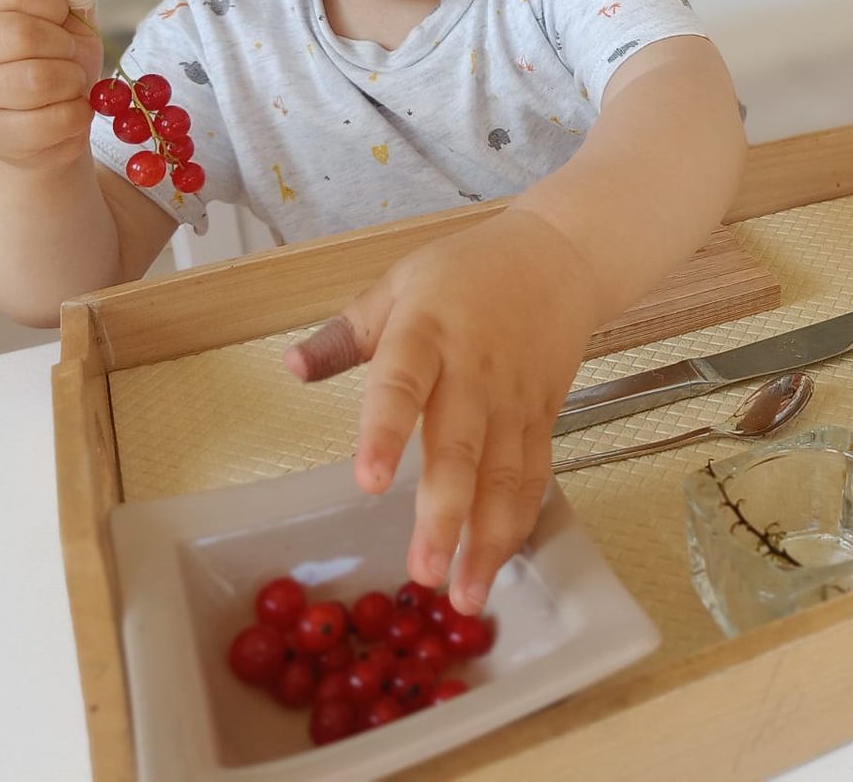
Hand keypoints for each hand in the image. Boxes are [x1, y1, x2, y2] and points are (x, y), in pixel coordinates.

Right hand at [0, 0, 104, 172]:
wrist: (48, 128)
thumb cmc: (57, 63)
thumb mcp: (69, 21)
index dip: (55, 5)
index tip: (61, 21)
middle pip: (22, 34)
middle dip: (64, 49)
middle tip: (68, 59)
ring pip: (36, 81)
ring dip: (71, 83)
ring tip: (68, 86)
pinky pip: (50, 120)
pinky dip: (75, 115)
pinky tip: (66, 112)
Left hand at [284, 208, 606, 615]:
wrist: (561, 257)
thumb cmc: (468, 272)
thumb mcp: (398, 284)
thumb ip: (346, 334)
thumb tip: (291, 369)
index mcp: (428, 333)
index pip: (404, 383)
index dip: (386, 432)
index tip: (368, 482)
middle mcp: (475, 372)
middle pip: (462, 447)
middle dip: (444, 514)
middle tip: (423, 573)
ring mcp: (514, 400)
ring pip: (505, 476)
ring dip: (488, 538)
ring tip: (463, 594)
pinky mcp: (544, 418)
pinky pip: (533, 476)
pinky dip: (519, 522)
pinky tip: (500, 563)